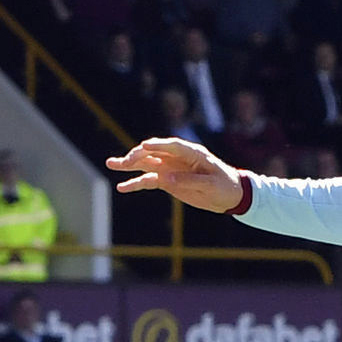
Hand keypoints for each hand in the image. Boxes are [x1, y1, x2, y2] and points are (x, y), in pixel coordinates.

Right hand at [105, 136, 245, 214]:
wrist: (230, 196)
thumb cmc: (225, 186)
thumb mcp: (210, 185)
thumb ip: (188, 181)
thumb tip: (165, 179)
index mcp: (193, 153)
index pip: (173, 146)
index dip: (158, 145)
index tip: (144, 146)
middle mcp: (178, 158)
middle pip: (154, 153)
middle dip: (138, 156)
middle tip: (125, 162)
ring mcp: (171, 169)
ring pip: (146, 164)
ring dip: (129, 164)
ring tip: (111, 164)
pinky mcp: (168, 181)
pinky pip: (148, 181)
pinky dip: (135, 183)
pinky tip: (121, 187)